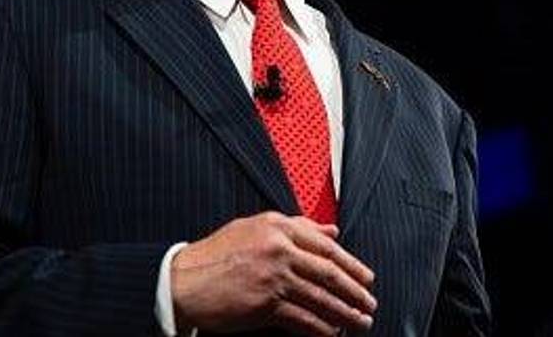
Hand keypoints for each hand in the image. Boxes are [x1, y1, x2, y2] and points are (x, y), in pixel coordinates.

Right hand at [171, 210, 376, 334]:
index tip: (366, 278)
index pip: (325, 246)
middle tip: (369, 304)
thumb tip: (331, 232)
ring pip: (321, 297)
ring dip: (345, 313)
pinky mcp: (266, 303)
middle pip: (329, 272)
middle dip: (355, 291)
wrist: (183, 281)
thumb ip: (294, 227)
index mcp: (276, 226)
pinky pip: (303, 318)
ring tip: (360, 322)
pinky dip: (321, 329)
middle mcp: (277, 248)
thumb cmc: (214, 255)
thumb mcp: (252, 228)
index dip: (351, 264)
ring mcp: (273, 276)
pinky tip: (331, 334)